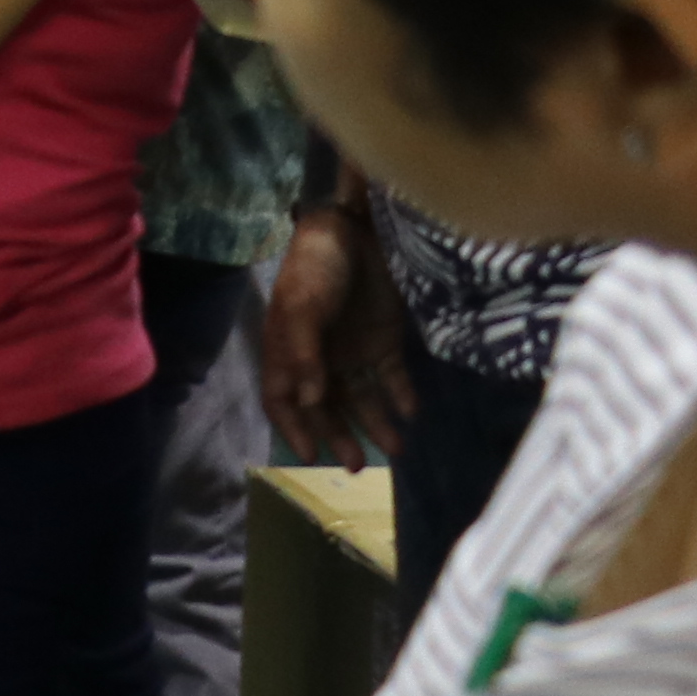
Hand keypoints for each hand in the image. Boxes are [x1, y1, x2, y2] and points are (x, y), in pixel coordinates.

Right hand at [262, 205, 413, 464]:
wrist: (354, 229)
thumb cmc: (316, 268)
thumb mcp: (302, 308)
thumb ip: (304, 355)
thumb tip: (312, 401)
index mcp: (289, 353)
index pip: (285, 401)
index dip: (295, 429)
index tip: (312, 457)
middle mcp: (319, 359)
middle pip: (326, 408)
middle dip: (340, 437)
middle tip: (357, 466)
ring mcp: (352, 350)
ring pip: (362, 398)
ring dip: (376, 423)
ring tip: (397, 448)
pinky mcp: (384, 339)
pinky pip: (392, 375)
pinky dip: (401, 395)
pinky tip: (412, 412)